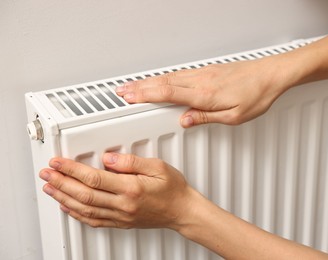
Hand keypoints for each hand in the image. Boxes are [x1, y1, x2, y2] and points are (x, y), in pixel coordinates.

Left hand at [39, 153, 193, 229]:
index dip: (71, 169)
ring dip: (63, 197)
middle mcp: (123, 204)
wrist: (182, 211)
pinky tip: (68, 206)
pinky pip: (93, 221)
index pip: (93, 178)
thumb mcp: (157, 167)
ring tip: (50, 188)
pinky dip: (76, 214)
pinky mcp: (121, 223)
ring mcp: (120, 216)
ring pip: (84, 209)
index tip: (58, 163)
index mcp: (131, 188)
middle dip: (61, 182)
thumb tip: (108, 158)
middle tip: (47, 174)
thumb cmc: (173, 189)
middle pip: (83, 194)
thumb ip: (131, 162)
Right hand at [116, 55, 302, 126]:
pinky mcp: (208, 71)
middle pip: (163, 83)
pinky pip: (180, 74)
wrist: (271, 75)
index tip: (128, 96)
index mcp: (204, 94)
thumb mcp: (234, 117)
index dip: (145, 95)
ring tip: (134, 85)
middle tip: (121, 90)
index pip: (167, 93)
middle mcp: (200, 81)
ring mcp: (203, 73)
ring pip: (170, 77)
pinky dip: (165, 78)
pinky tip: (161, 80)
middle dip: (139, 87)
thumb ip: (206, 118)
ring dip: (149, 81)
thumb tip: (184, 120)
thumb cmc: (256, 95)